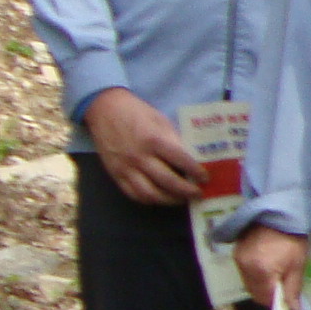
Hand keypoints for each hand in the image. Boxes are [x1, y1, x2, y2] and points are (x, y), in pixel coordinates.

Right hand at [84, 87, 201, 205]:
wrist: (105, 109)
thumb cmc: (136, 112)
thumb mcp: (160, 120)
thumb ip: (174, 140)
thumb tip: (191, 158)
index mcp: (154, 140)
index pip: (181, 160)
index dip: (195, 171)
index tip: (205, 177)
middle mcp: (140, 157)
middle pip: (167, 181)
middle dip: (186, 191)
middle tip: (197, 193)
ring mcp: (126, 168)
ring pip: (150, 194)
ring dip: (169, 200)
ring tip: (181, 199)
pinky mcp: (115, 174)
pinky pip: (133, 194)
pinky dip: (149, 200)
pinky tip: (160, 198)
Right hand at [236, 227, 309, 309]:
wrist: (279, 214)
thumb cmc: (291, 239)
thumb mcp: (297, 265)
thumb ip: (293, 290)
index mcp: (262, 272)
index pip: (266, 299)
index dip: (277, 302)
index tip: (286, 300)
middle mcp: (246, 268)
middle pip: (255, 293)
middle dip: (268, 295)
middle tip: (282, 286)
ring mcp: (239, 260)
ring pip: (249, 284)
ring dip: (261, 285)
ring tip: (275, 274)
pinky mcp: (236, 254)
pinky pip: (244, 273)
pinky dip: (254, 275)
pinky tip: (266, 266)